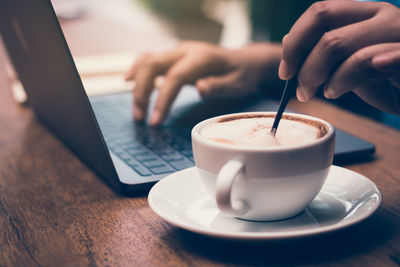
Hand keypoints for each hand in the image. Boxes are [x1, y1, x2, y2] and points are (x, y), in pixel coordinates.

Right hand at [125, 41, 281, 124]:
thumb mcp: (238, 83)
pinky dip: (136, 70)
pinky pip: (149, 59)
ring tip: (137, 111)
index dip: (162, 99)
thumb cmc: (241, 75)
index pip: (174, 77)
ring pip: (147, 61)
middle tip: (141, 119)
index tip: (155, 122)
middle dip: (142, 92)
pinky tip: (127, 81)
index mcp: (201, 57)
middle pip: (153, 65)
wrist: (243, 60)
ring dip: (137, 85)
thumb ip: (219, 86)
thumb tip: (199, 88)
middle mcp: (185, 50)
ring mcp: (177, 51)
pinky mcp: (173, 56)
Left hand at [279, 0, 399, 113]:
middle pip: (322, 20)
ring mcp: (396, 33)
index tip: (285, 71)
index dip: (295, 41)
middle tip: (299, 87)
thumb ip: (327, 52)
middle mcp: (382, 15)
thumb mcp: (353, 66)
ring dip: (317, 75)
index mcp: (367, 14)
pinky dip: (343, 78)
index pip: (319, 11)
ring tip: (324, 95)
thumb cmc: (391, 81)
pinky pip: (366, 60)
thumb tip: (288, 41)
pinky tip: (336, 91)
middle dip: (300, 57)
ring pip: (335, 42)